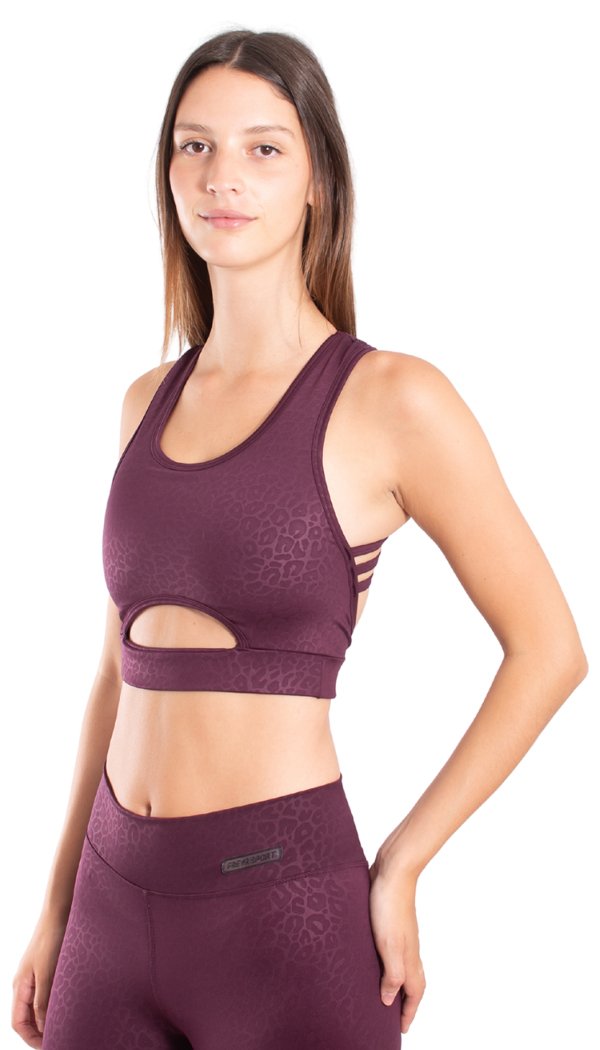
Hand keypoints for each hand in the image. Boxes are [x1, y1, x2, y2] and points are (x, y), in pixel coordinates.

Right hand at [12, 914, 68, 1046]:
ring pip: (38, 1006)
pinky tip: (70, 1005)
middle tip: (61, 1038)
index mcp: (20, 986)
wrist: (61, 910)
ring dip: (49, 1018)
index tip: (50, 1045)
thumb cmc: (52, 939)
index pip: (18, 1023)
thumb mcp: (48, 973)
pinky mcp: (48, 967)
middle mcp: (25, 983)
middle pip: (27, 1017)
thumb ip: (43, 1002)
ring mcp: (36, 975)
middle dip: (40, 1031)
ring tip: (68, 1025)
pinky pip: (47, 993)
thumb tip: (42, 1028)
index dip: (32, 1038)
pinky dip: (55, 1003)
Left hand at [368, 860, 425, 1033]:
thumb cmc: (389, 906)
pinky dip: (389, 963)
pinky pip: (393, 951)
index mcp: (409, 957)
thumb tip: (389, 1000)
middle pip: (412, 983)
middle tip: (395, 1017)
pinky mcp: (391, 923)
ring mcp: (401, 935)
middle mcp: (409, 949)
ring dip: (398, 983)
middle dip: (406, 1002)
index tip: (402, 1028)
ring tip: (385, 994)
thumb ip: (392, 974)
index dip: (409, 1012)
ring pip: (404, 966)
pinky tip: (376, 959)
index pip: (414, 993)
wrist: (393, 871)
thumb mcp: (389, 945)